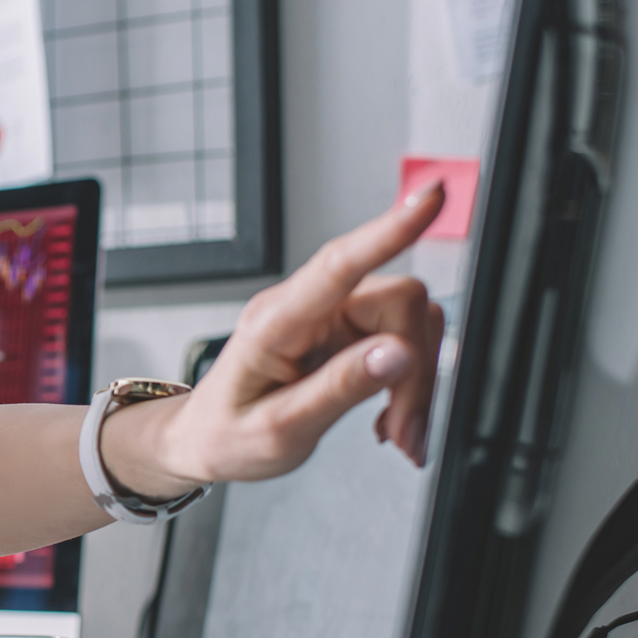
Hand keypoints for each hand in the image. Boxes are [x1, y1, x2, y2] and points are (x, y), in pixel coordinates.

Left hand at [126, 184, 447, 488]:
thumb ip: (339, 389)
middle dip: (416, 369)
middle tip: (405, 430)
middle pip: (399, 302)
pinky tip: (387, 415)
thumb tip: (397, 354)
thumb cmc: (228, 433)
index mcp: (275, 324)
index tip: (430, 197)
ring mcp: (330, 316)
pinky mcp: (349, 331)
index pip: (338, 265)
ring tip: (395, 431)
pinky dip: (408, 383)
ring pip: (411, 323)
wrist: (207, 440)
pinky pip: (404, 341)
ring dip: (415, 383)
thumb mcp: (279, 430)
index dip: (389, 231)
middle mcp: (306, 308)